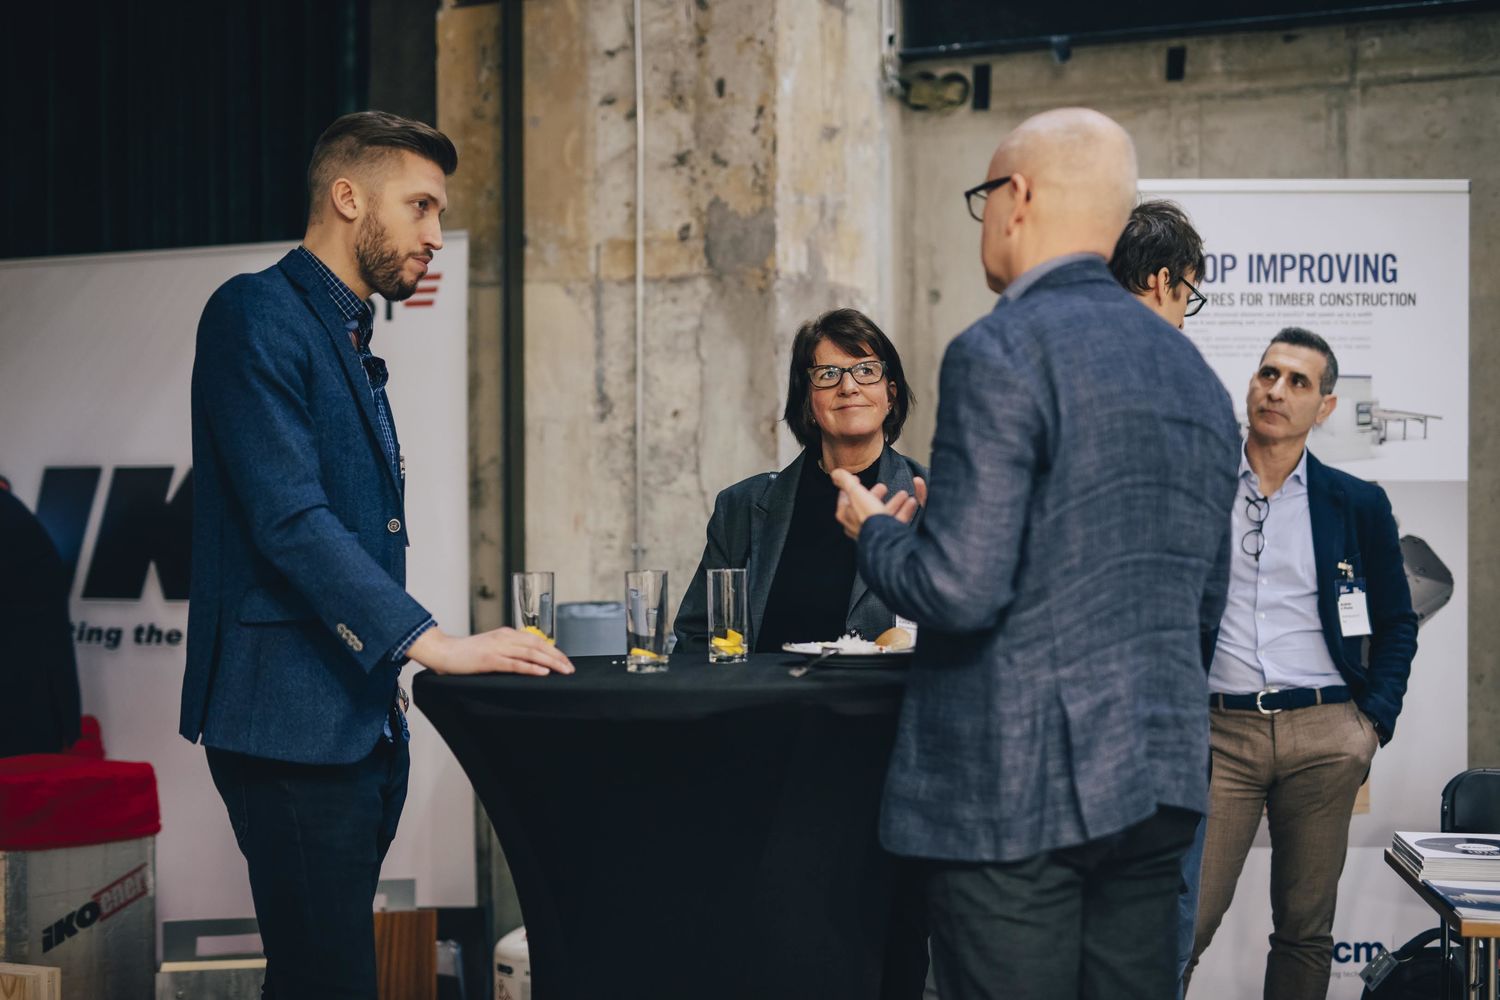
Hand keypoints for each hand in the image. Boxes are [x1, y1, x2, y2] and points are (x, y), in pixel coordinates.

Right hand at [408, 626, 574, 676]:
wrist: (444, 651)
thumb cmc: (467, 653)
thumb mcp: (492, 647)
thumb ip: (509, 651)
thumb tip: (528, 660)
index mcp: (507, 634)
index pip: (537, 641)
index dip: (554, 650)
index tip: (566, 661)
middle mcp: (505, 637)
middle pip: (538, 645)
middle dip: (557, 657)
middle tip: (570, 668)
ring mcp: (498, 648)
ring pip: (530, 654)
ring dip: (550, 662)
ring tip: (563, 670)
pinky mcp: (490, 660)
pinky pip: (515, 664)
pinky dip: (530, 668)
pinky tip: (542, 672)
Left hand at [831, 469, 918, 539]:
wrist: (886, 538)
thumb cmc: (869, 516)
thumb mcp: (856, 493)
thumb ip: (846, 481)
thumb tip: (835, 473)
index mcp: (848, 516)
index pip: (845, 500)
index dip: (851, 488)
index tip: (857, 479)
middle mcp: (859, 525)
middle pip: (867, 507)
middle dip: (876, 495)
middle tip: (883, 487)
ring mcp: (875, 531)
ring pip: (884, 514)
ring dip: (894, 502)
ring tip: (903, 493)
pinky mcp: (889, 536)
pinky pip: (897, 521)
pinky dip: (904, 510)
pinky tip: (912, 502)